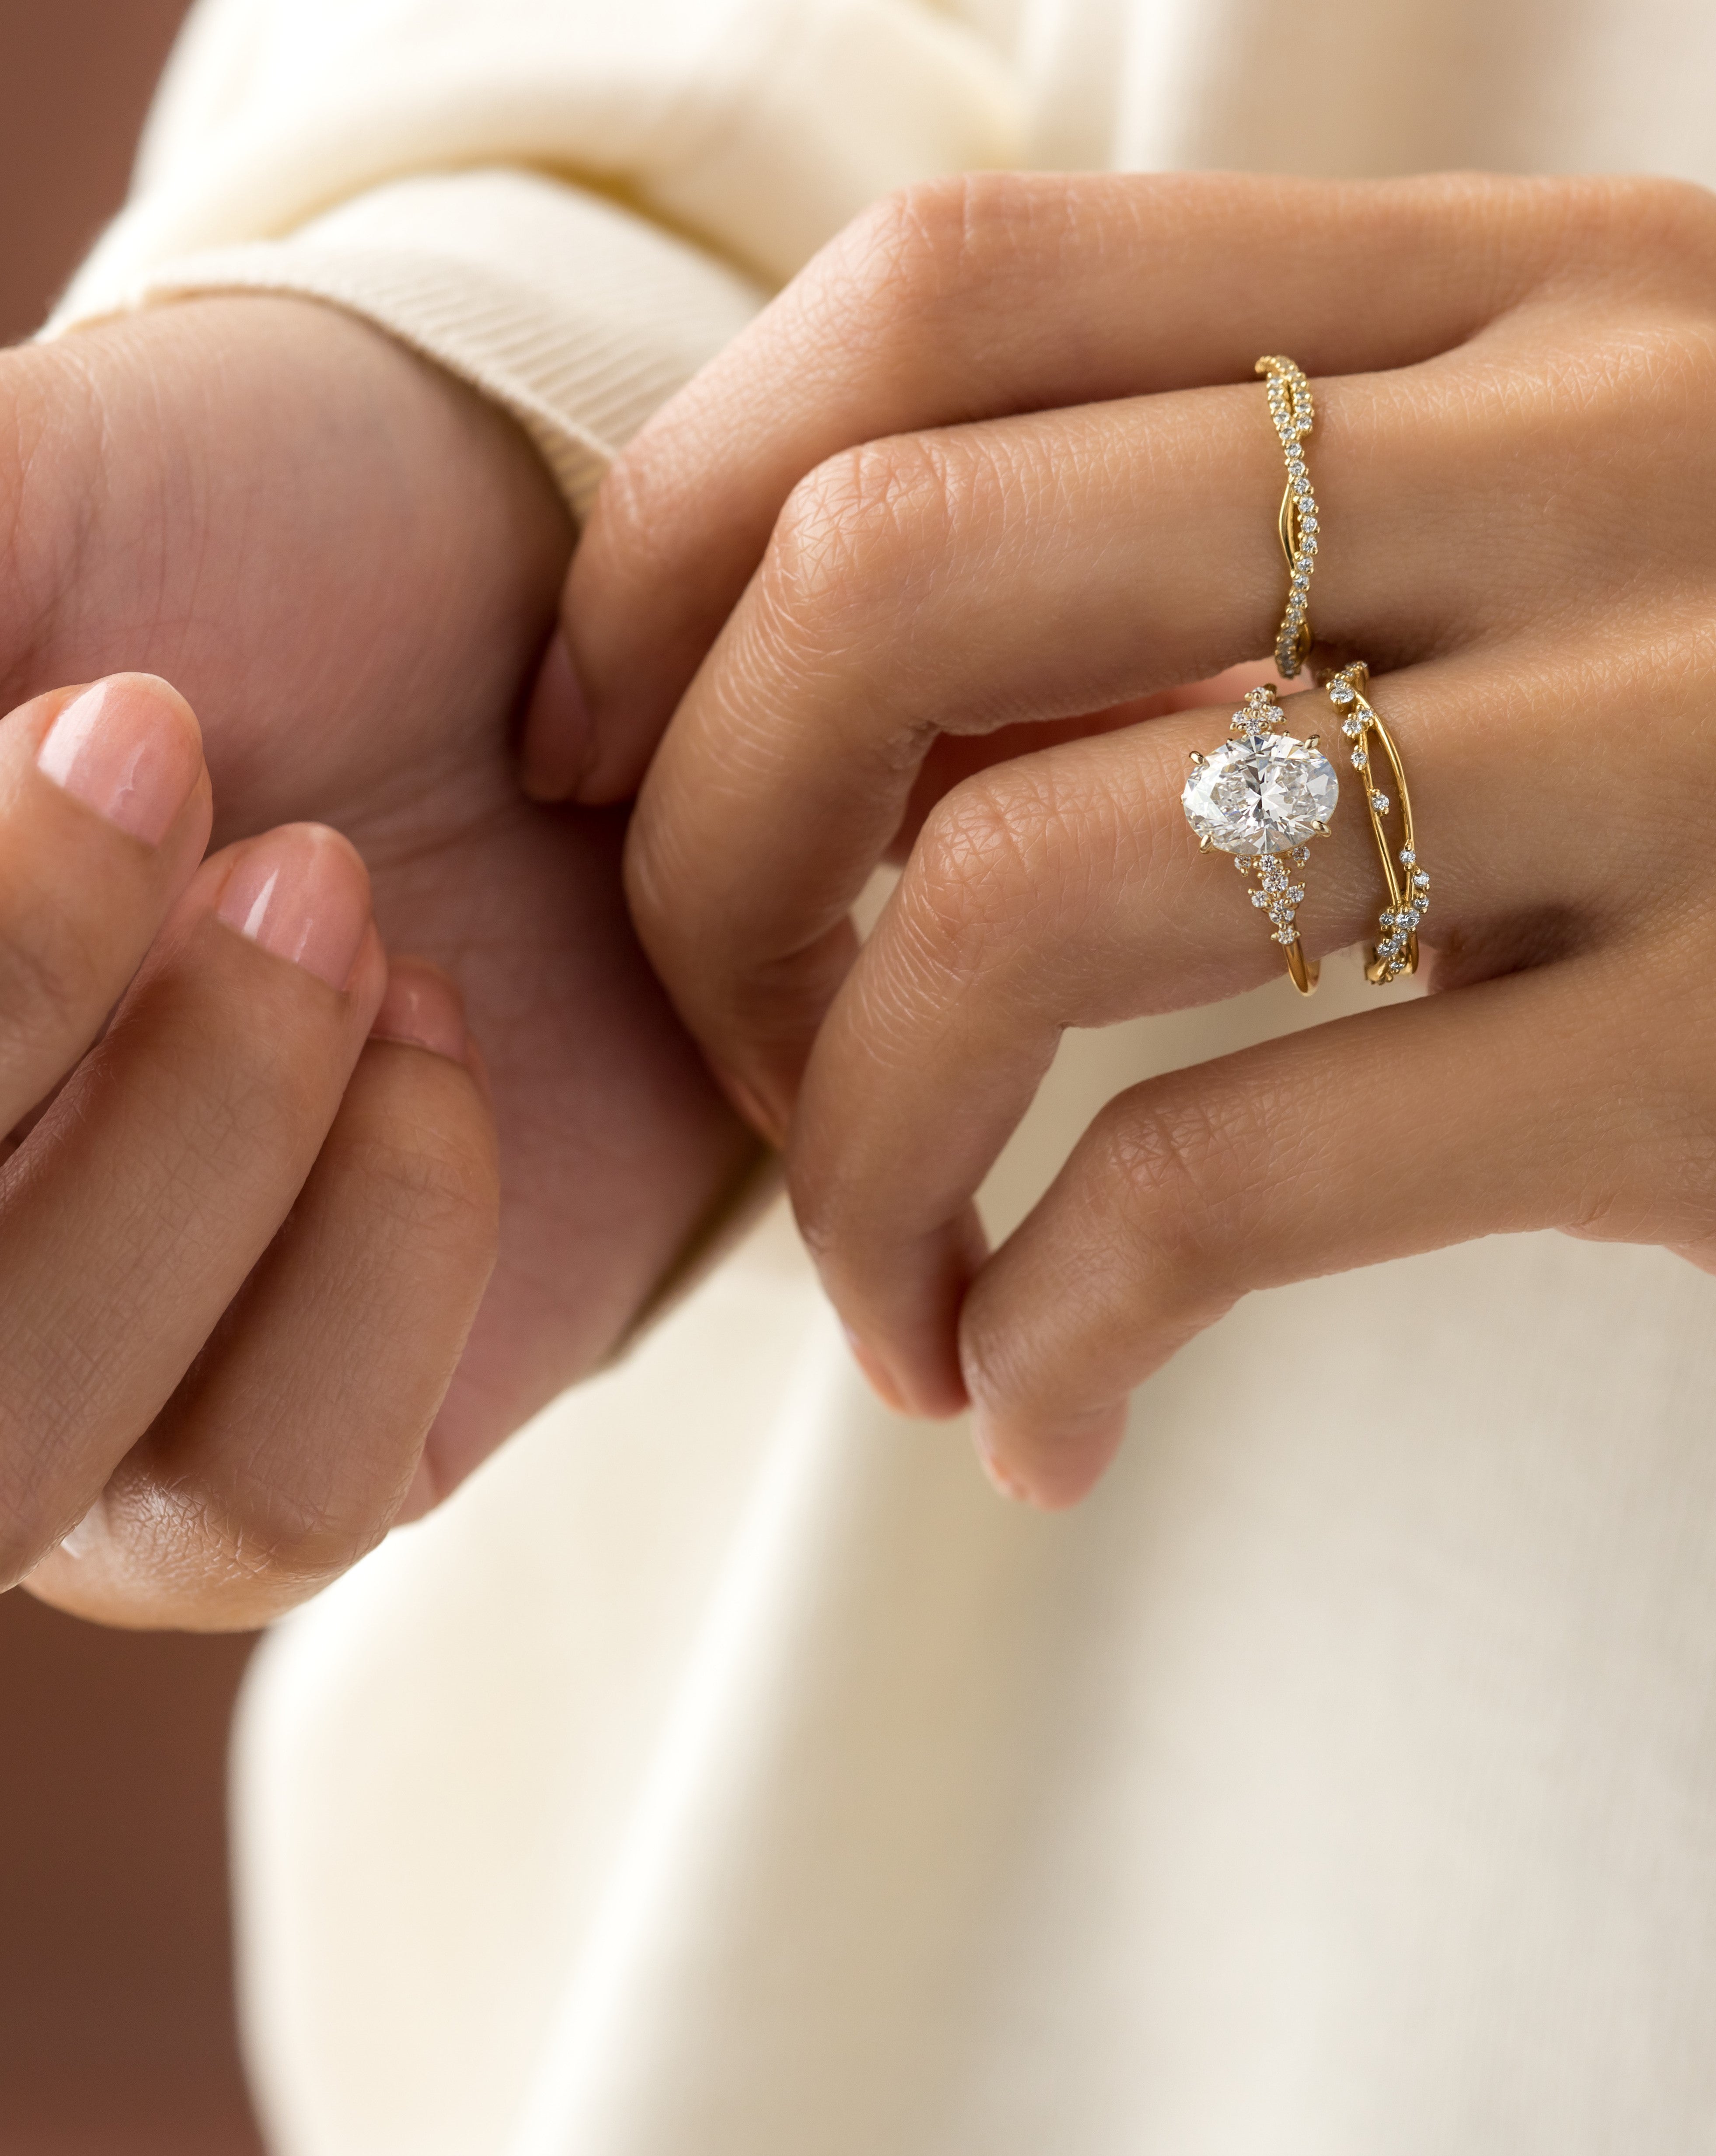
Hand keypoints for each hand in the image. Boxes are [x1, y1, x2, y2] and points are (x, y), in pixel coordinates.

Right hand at [2, 300, 751, 1619]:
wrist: (531, 615)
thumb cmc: (247, 531)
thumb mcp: (33, 504)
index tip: (97, 706)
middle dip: (21, 1022)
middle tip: (239, 811)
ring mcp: (93, 1381)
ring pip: (24, 1458)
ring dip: (204, 1140)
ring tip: (349, 909)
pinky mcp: (332, 1432)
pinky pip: (285, 1493)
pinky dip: (377, 1249)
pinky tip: (442, 1039)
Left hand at [551, 174, 1715, 1503]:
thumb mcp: (1588, 540)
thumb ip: (1266, 528)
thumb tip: (847, 653)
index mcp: (1534, 293)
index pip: (958, 295)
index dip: (686, 523)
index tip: (607, 748)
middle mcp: (1612, 462)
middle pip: (922, 576)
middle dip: (717, 856)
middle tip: (726, 1051)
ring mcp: (1701, 748)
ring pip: (1039, 895)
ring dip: (860, 1141)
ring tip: (881, 1288)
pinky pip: (1245, 1175)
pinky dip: (1068, 1316)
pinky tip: (1039, 1412)